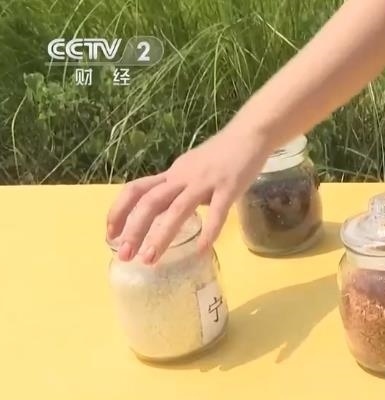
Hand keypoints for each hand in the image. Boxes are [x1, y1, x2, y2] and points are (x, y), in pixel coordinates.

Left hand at [106, 130, 271, 264]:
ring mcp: (206, 182)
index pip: (136, 189)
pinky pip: (217, 213)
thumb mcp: (194, 168)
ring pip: (177, 210)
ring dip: (160, 236)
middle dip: (134, 230)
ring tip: (150, 259)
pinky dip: (208, 233)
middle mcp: (184, 177)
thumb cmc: (224, 152)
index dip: (119, 211)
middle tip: (124, 255)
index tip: (110, 234)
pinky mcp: (229, 188)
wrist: (251, 133)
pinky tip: (201, 250)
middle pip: (150, 202)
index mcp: (173, 173)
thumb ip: (182, 188)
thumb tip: (174, 212)